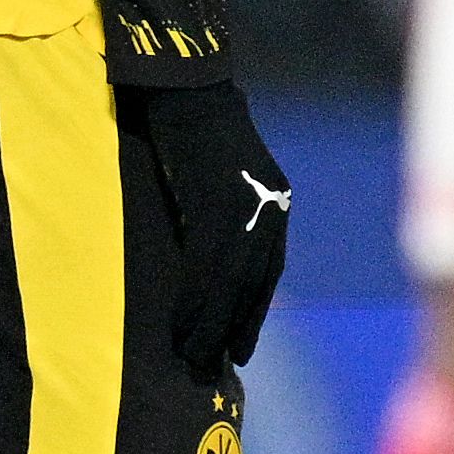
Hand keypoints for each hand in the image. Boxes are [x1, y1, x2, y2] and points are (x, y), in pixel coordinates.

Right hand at [130, 80, 290, 379]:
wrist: (185, 86)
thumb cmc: (193, 129)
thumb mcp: (221, 179)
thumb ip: (223, 217)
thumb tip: (204, 265)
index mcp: (276, 201)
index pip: (269, 272)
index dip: (253, 313)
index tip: (241, 349)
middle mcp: (270, 207)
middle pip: (252, 285)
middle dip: (232, 329)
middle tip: (212, 367)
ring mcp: (246, 207)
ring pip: (230, 283)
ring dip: (209, 326)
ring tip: (190, 358)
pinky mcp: (218, 204)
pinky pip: (205, 267)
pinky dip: (192, 301)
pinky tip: (177, 326)